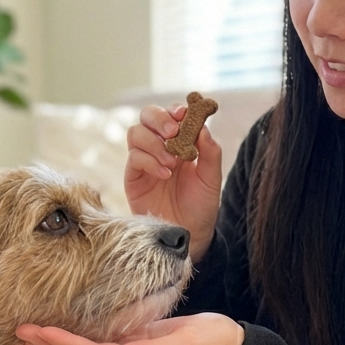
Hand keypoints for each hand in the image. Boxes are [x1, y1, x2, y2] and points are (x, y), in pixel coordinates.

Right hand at [125, 103, 222, 262]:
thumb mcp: (212, 178)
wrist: (189, 234)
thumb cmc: (201, 206)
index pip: (172, 115)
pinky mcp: (133, 177)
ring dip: (154, 142)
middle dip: (159, 118)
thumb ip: (210, 152)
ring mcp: (144, 161)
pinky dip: (149, 161)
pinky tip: (165, 174)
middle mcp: (159, 147)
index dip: (175, 110)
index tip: (184, 113)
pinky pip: (133, 158)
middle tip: (173, 132)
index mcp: (180, 142)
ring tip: (171, 162)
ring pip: (136, 132)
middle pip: (147, 116)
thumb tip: (203, 126)